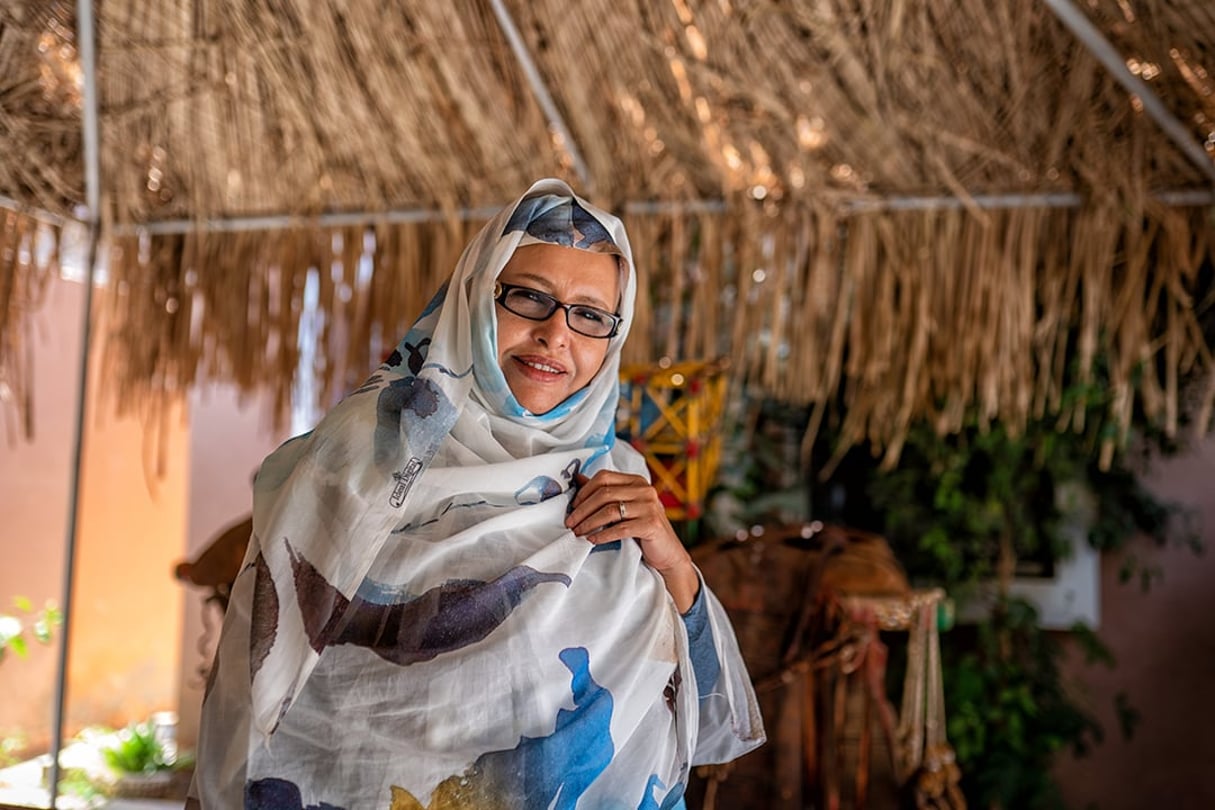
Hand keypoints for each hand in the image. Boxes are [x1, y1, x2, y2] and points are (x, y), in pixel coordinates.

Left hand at [565, 470, 698, 611]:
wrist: (667, 554)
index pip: (604, 477)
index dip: (584, 491)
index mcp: (637, 481)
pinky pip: (620, 529)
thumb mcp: (624, 507)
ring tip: (578, 533)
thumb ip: (605, 493)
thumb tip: (578, 478)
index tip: (572, 507)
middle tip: (570, 523)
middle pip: (604, 494)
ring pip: (610, 511)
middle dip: (582, 509)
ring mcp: (650, 507)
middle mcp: (645, 490)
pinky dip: (603, 535)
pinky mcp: (651, 525)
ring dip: (589, 523)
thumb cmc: (642, 530)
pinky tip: (593, 541)